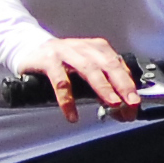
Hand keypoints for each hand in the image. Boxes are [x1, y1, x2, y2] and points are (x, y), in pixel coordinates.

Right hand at [18, 35, 142, 120]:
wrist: (28, 48)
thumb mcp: (84, 69)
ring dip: (103, 87)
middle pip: (109, 65)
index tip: (135, 105)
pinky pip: (60, 81)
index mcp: (97, 48)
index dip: (129, 86)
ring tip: (112, 103)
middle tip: (131, 103)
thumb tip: (121, 109)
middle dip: (122, 85)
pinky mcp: (48, 60)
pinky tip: (73, 114)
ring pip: (88, 69)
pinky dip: (67, 99)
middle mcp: (84, 48)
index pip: (119, 66)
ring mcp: (66, 52)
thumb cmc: (61, 62)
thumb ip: (101, 85)